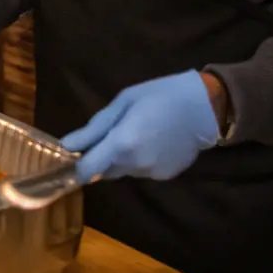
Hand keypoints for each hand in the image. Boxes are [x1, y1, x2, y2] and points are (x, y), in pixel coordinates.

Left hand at [61, 70, 218, 182]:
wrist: (205, 107)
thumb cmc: (159, 95)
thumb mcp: (123, 103)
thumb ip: (94, 128)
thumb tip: (67, 145)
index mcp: (122, 144)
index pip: (88, 170)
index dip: (76, 167)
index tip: (70, 158)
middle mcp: (135, 165)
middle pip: (105, 170)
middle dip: (100, 158)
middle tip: (107, 135)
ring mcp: (152, 173)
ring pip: (124, 171)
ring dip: (121, 158)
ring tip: (135, 132)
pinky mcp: (166, 176)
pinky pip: (142, 170)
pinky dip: (139, 160)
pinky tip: (152, 140)